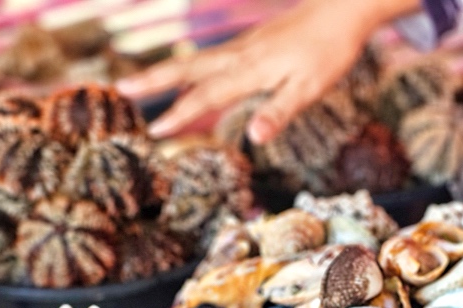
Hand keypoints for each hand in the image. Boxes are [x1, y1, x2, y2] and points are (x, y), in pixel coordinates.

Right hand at [119, 0, 412, 143]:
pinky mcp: (252, 44)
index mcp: (251, 70)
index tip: (154, 131)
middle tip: (120, 89)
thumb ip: (279, 113)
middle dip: (154, 81)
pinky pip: (212, 58)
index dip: (180, 115)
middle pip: (188, 69)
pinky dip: (190, 68)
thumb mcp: (309, 90)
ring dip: (166, 73)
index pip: (207, 95)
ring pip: (196, 60)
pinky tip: (187, 77)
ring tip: (139, 84)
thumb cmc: (329, 53)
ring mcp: (244, 47)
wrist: (342, 10)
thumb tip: (253, 138)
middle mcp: (240, 55)